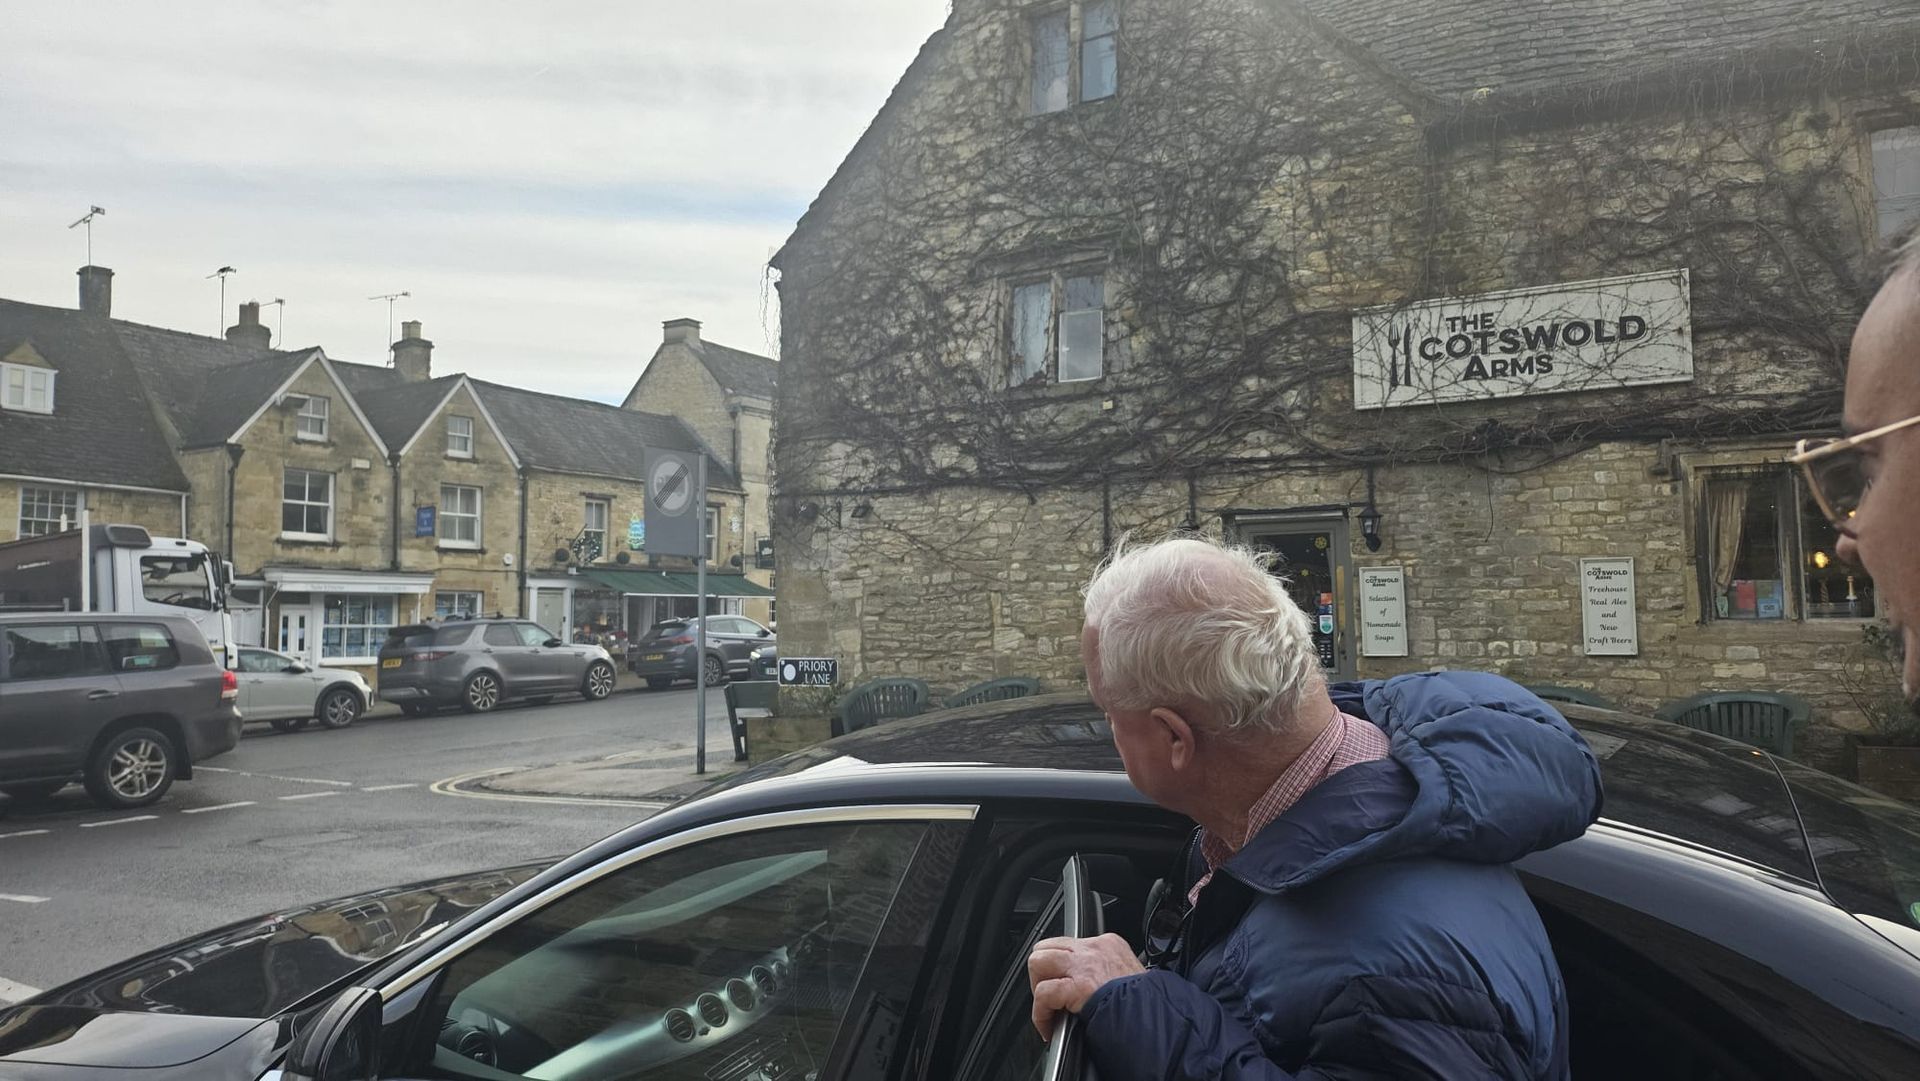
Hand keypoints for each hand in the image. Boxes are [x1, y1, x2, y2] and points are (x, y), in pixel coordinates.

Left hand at [1027, 932, 1143, 1039]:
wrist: (1157, 1017)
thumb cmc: (1147, 1003)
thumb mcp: (1128, 974)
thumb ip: (1105, 972)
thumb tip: (1088, 987)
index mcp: (1107, 944)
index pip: (1067, 944)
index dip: (1059, 968)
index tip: (1060, 987)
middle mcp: (1093, 948)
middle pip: (1046, 947)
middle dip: (1041, 974)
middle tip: (1050, 997)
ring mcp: (1083, 965)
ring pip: (1038, 961)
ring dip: (1037, 988)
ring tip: (1048, 1008)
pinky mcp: (1077, 986)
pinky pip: (1043, 994)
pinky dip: (1040, 1014)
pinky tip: (1049, 1027)